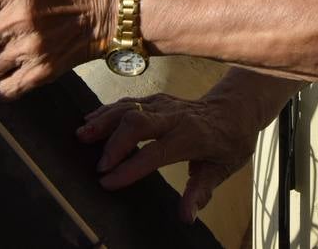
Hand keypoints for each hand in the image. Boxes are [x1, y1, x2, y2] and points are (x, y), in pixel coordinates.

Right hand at [76, 93, 257, 221]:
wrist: (236, 108)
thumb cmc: (229, 141)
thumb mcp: (223, 170)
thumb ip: (201, 191)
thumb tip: (186, 216)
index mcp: (191, 136)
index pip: (156, 152)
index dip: (130, 167)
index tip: (107, 181)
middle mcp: (174, 117)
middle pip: (137, 122)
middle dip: (113, 142)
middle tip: (96, 165)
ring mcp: (163, 105)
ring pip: (128, 107)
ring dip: (103, 121)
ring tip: (81, 135)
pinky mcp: (155, 100)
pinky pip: (127, 102)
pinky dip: (106, 110)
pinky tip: (90, 119)